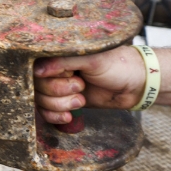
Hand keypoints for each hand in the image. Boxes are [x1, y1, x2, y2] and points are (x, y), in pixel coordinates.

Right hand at [33, 46, 147, 123]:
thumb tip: (37, 71)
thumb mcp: (92, 59)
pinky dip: (55, 116)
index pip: (35, 68)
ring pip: (40, 101)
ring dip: (60, 105)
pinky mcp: (63, 101)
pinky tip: (69, 116)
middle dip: (58, 92)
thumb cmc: (117, 65)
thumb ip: (62, 62)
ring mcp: (57, 86)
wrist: (135, 85)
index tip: (72, 75)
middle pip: (36, 87)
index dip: (50, 77)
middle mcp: (54, 69)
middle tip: (81, 87)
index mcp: (58, 54)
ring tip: (81, 100)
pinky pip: (46, 112)